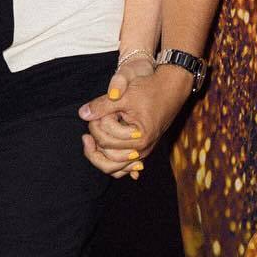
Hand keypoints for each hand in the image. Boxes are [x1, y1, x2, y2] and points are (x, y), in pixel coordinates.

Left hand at [79, 58, 189, 179]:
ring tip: (91, 140)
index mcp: (138, 138)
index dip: (94, 129)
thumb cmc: (151, 89)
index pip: (105, 143)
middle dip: (94, 148)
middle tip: (87, 133)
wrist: (173, 87)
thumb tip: (82, 114)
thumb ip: (102, 105)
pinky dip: (113, 161)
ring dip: (101, 157)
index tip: (94, 115)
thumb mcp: (124, 95)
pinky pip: (125, 166)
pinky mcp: (143, 148)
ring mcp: (144, 151)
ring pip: (116, 168)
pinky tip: (103, 152)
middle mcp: (142, 149)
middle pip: (109, 162)